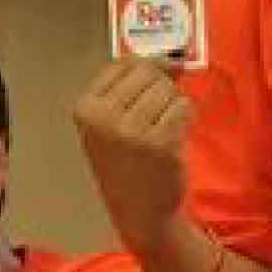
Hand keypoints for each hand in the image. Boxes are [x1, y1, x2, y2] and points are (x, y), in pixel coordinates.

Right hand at [73, 57, 191, 255]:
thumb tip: (173, 58)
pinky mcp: (161, 143)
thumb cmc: (127, 164)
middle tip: (154, 120)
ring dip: (173, 106)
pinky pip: (184, 106)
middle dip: (161, 90)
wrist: (139, 213)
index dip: (146, 71)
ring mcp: (132, 131)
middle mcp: (104, 117)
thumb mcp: (111, 123)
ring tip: (162, 131)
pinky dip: (186, 118)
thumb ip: (134, 87)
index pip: (124, 63)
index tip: (146, 94)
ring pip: (168, 89)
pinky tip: (174, 138)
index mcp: (85, 108)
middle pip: (149, 72)